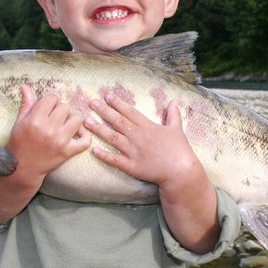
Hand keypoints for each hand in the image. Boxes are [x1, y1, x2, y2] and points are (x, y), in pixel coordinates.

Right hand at [7, 84, 91, 181]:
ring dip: (72, 120)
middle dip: (60, 110)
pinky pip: (86, 141)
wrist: (22, 167)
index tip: (47, 108)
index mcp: (35, 120)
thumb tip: (25, 86)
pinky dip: (85, 136)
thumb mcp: (19, 121)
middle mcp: (49, 129)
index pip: (52, 98)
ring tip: (65, 125)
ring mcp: (60, 141)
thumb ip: (27, 103)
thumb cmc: (20, 142)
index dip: (50, 101)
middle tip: (54, 118)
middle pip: (65, 107)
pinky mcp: (68, 152)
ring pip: (78, 119)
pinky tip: (77, 134)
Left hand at [83, 93, 200, 187]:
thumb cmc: (180, 150)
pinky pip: (115, 160)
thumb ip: (173, 115)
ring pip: (112, 138)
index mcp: (147, 126)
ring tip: (86, 121)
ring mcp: (133, 152)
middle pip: (117, 121)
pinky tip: (93, 150)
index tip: (107, 96)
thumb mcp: (177, 129)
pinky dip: (104, 155)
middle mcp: (138, 137)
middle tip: (91, 102)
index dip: (117, 103)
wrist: (180, 172)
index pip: (129, 111)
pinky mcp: (132, 166)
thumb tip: (174, 101)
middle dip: (103, 110)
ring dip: (98, 129)